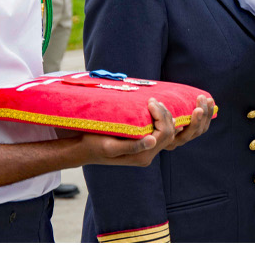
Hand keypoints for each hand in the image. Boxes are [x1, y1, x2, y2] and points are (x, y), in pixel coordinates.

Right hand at [74, 97, 213, 166]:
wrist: (82, 150)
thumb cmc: (93, 144)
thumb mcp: (109, 145)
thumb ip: (133, 145)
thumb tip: (153, 139)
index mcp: (144, 156)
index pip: (165, 133)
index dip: (162, 116)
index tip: (150, 101)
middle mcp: (150, 155)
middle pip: (172, 133)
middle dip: (169, 114)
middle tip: (155, 99)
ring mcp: (148, 150)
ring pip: (171, 133)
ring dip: (172, 117)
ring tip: (162, 102)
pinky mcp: (145, 144)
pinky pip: (163, 132)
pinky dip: (166, 119)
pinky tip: (162, 108)